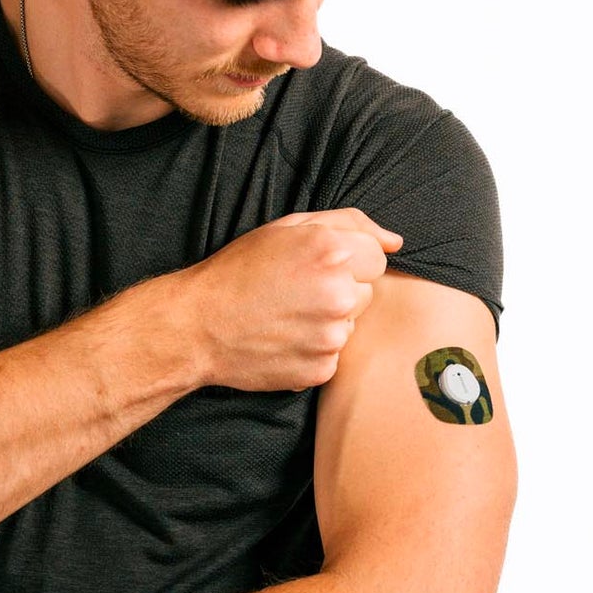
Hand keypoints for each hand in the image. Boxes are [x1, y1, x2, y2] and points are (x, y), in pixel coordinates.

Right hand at [175, 208, 402, 391]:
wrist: (197, 325)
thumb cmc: (239, 271)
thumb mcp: (287, 228)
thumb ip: (349, 224)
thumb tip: (396, 241)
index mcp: (332, 251)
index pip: (376, 257)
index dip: (346, 260)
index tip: (314, 267)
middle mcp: (338, 293)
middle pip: (366, 291)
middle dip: (340, 290)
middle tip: (295, 292)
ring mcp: (331, 335)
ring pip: (351, 324)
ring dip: (327, 320)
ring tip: (286, 316)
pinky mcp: (322, 368)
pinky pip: (334, 354)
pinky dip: (314, 349)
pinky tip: (284, 339)